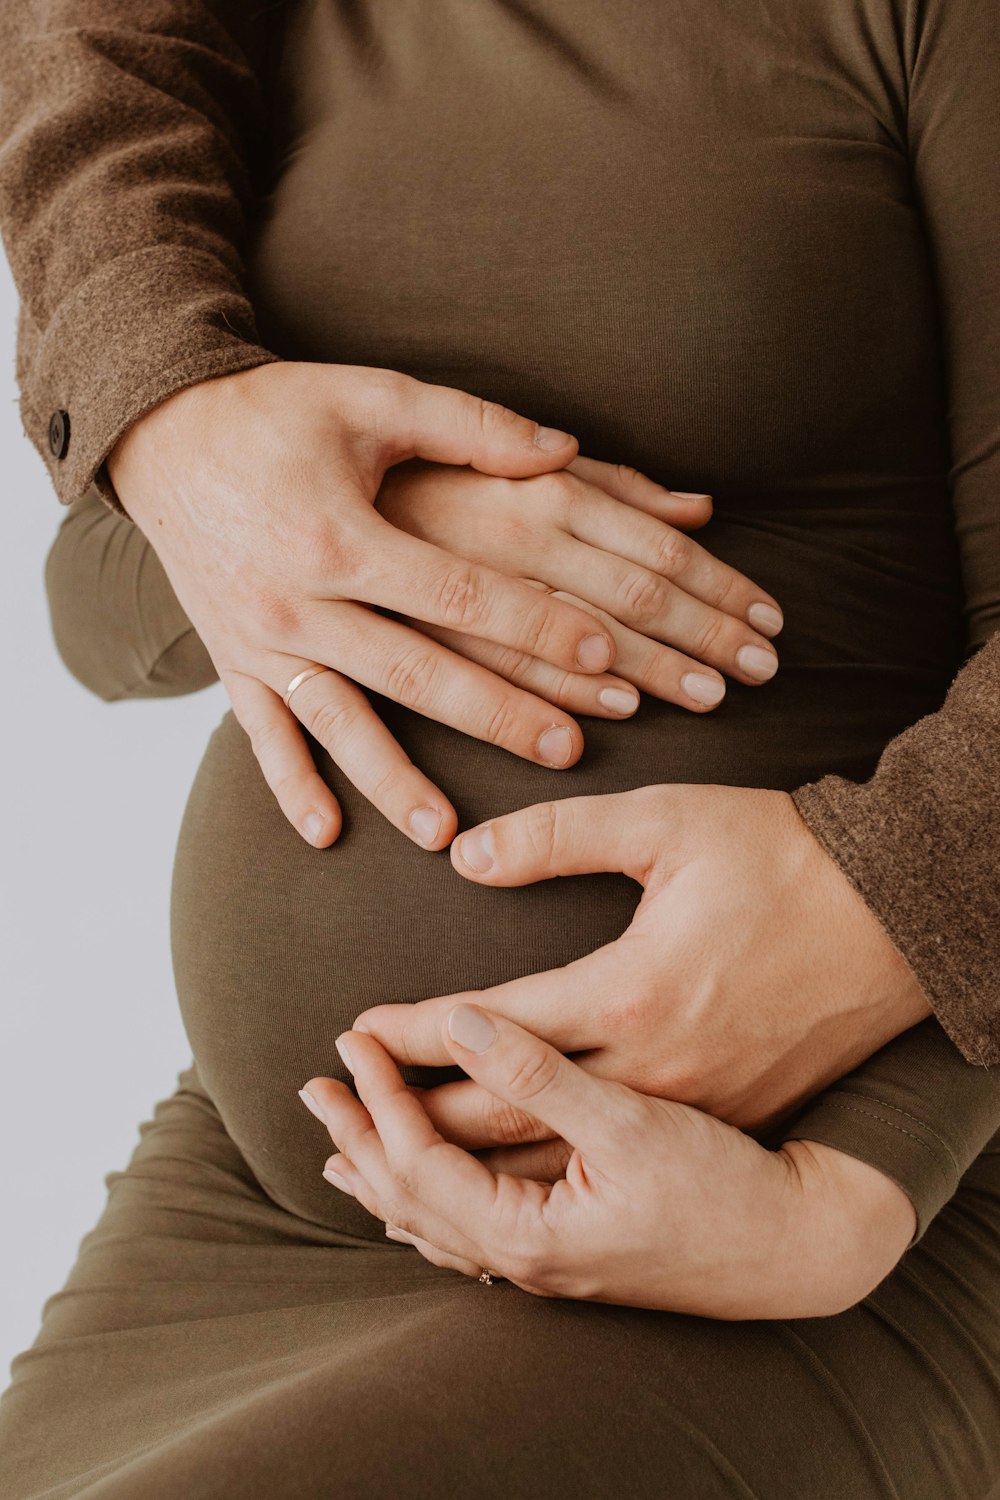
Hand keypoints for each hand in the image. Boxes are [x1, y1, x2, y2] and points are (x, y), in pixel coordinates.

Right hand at [108, 363, 781, 850]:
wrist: (160, 436)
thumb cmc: (274, 412)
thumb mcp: (370, 396)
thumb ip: (470, 425)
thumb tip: (567, 448)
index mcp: (341, 534)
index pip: (459, 595)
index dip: (535, 625)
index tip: (606, 656)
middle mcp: (298, 600)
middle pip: (415, 674)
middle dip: (496, 716)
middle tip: (570, 752)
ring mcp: (260, 640)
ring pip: (338, 724)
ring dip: (393, 781)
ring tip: (447, 834)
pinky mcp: (231, 662)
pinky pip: (261, 734)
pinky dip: (289, 786)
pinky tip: (326, 834)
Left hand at [299, 1005, 916, 1317]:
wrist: (803, 1245)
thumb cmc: (730, 1181)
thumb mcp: (636, 1115)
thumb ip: (540, 1070)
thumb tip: (460, 1022)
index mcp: (533, 1225)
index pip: (421, 1156)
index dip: (379, 1092)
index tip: (347, 1035)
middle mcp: (528, 1257)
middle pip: (414, 1199)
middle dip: (362, 1137)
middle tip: (314, 1087)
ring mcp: (548, 1264)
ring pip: (440, 1224)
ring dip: (387, 1177)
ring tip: (343, 1147)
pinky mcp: (573, 1254)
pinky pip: (474, 1235)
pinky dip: (433, 1207)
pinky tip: (426, 1201)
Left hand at [354, 786, 933, 1135]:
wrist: (903, 918)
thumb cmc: (785, 857)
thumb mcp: (666, 822)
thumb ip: (554, 837)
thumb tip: (462, 857)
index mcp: (632, 996)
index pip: (488, 1030)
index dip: (409, 1036)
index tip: (351, 1038)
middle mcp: (657, 1071)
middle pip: (507, 1121)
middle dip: (413, 1120)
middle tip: (342, 1115)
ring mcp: (695, 1108)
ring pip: (558, 1164)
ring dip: (466, 1168)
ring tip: (392, 1166)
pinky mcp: (725, 1116)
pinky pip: (614, 1172)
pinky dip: (541, 1182)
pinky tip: (502, 1187)